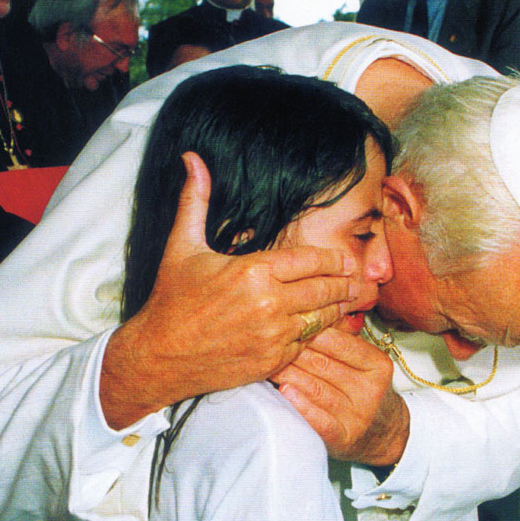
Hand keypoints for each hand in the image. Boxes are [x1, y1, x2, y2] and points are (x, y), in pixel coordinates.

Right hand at [100, 153, 360, 428]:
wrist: (159, 356)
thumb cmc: (171, 300)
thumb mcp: (183, 246)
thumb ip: (196, 201)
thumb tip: (192, 158)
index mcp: (254, 271)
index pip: (311, 261)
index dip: (334, 260)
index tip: (346, 260)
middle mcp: (270, 303)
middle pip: (324, 289)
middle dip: (345, 284)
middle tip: (360, 281)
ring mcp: (274, 335)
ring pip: (321, 319)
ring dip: (338, 310)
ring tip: (351, 302)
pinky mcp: (273, 361)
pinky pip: (306, 344)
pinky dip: (315, 335)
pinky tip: (324, 327)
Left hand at [274, 327, 409, 465]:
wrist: (382, 432)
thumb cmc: (361, 388)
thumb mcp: (361, 362)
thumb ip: (341, 339)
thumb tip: (308, 311)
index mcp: (378, 365)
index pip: (340, 343)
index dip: (310, 332)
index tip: (287, 323)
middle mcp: (371, 390)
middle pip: (324, 364)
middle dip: (293, 352)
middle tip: (269, 342)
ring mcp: (359, 416)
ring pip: (317, 389)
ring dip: (289, 375)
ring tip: (268, 364)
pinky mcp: (345, 438)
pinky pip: (321, 420)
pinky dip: (301, 405)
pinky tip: (284, 392)